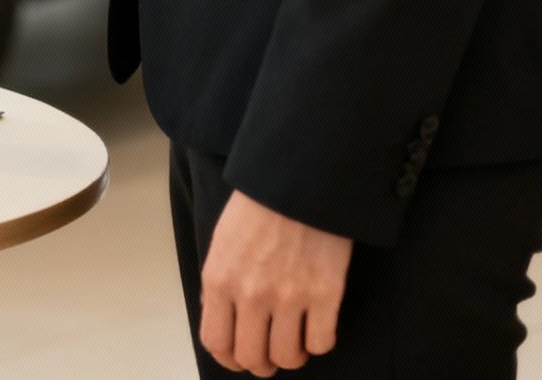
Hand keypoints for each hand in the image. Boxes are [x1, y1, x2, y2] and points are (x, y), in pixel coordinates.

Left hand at [199, 191, 352, 374]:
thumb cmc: (257, 207)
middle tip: (268, 356)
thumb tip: (222, 319)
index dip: (228, 359)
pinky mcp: (326, 293)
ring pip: (287, 356)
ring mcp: (290, 296)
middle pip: (252, 357)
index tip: (238, 358)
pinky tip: (315, 327)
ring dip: (290, 356)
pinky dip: (318, 342)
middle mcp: (251, 294)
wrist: (298, 180)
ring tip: (293, 342)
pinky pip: (321, 342)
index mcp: (219, 280)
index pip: (216, 342)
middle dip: (259, 364)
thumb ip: (219, 285)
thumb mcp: (222, 244)